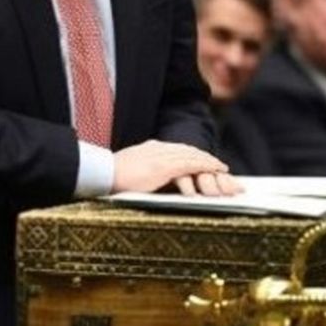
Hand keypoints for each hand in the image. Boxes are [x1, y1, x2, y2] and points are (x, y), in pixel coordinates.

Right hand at [113, 140, 234, 195]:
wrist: (101, 174)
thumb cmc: (111, 177)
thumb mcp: (131, 170)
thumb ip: (144, 170)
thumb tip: (149, 177)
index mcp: (151, 149)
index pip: (179, 150)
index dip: (194, 157)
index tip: (206, 163)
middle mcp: (159, 148)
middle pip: (189, 151)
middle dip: (207, 160)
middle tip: (223, 169)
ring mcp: (161, 156)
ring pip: (193, 156)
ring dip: (211, 163)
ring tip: (224, 171)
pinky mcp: (163, 166)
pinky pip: (190, 164)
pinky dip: (206, 166)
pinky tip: (216, 169)